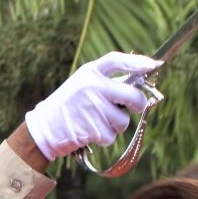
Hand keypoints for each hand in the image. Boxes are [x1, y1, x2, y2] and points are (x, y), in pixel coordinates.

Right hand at [25, 51, 161, 160]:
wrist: (44, 128)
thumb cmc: (69, 105)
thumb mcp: (82, 84)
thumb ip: (107, 81)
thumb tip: (140, 80)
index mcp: (89, 73)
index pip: (116, 61)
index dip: (137, 62)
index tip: (153, 65)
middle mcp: (92, 87)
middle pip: (132, 95)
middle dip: (139, 104)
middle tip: (135, 107)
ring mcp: (92, 108)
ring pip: (123, 121)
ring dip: (116, 125)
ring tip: (97, 121)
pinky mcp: (92, 128)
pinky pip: (111, 136)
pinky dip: (105, 137)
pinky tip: (91, 132)